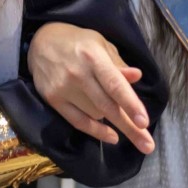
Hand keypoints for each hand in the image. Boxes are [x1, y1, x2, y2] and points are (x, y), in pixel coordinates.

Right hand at [28, 22, 153, 153]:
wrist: (40, 42)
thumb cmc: (78, 42)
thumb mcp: (100, 45)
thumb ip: (118, 63)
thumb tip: (137, 77)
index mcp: (93, 56)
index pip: (114, 84)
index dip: (130, 104)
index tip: (144, 122)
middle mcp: (77, 73)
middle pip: (107, 106)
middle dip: (129, 127)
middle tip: (147, 146)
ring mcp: (63, 88)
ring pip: (96, 114)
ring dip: (112, 119)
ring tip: (118, 114)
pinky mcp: (53, 99)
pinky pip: (78, 121)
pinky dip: (96, 131)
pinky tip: (112, 136)